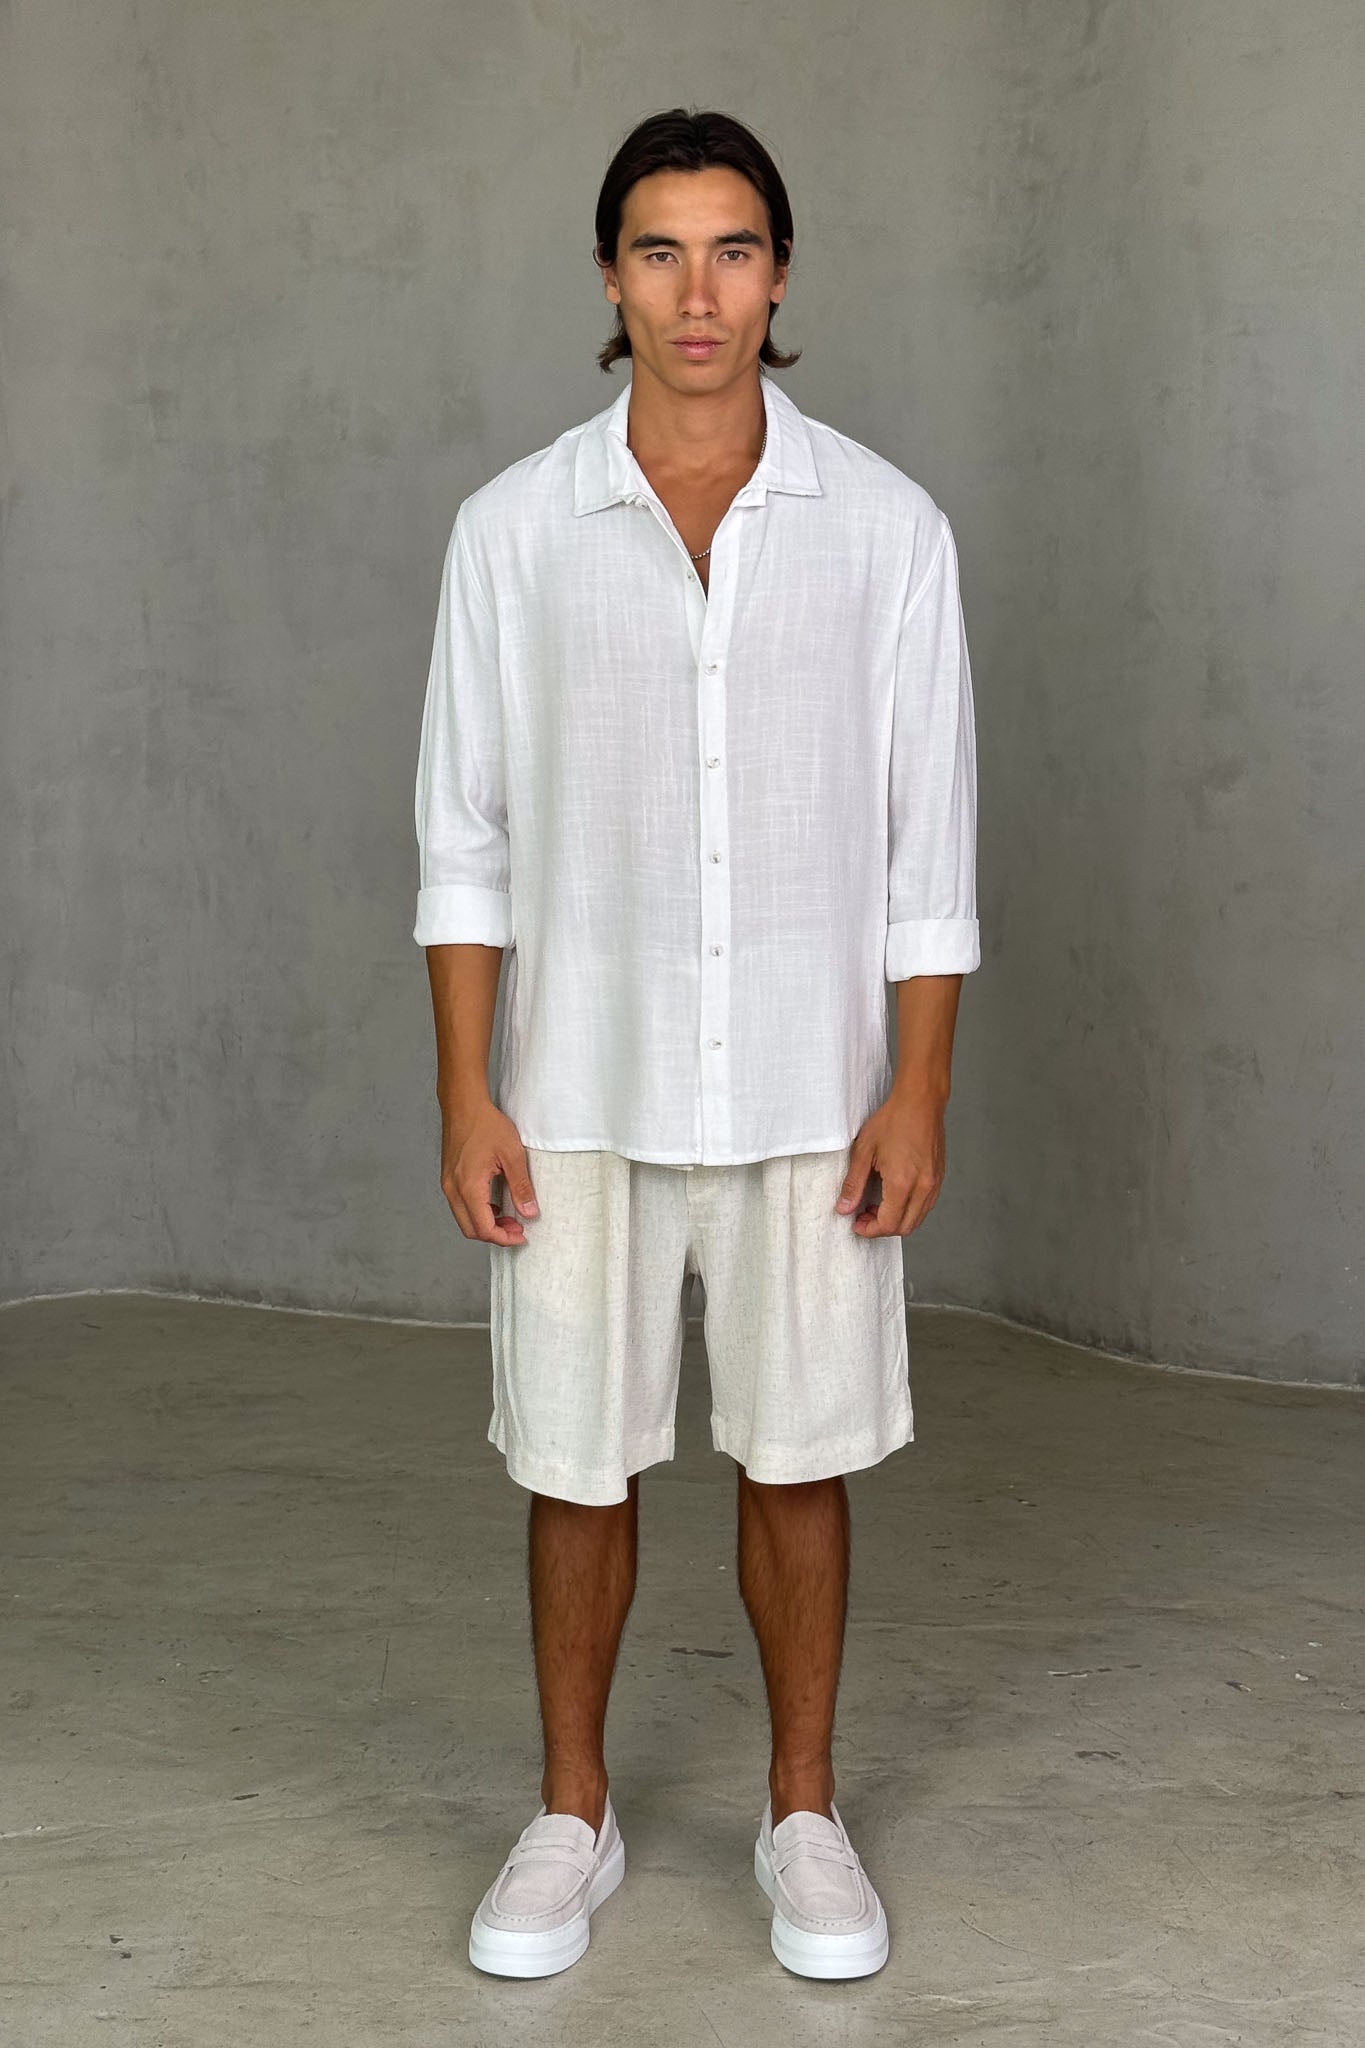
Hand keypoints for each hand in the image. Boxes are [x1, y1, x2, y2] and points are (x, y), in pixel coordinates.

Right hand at [440, 1100, 538, 1245]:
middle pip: (470, 1230)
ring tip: (509, 1218)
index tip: (521, 1235)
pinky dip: (477, 1212)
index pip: (483, 1228)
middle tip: (517, 1228)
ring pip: (464, 1219)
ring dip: (486, 1224)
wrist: (463, 1105)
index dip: (504, 1238)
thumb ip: (521, 1186)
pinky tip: (495, 1204)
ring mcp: (448, 1184)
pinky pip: (460, 1206)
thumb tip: (530, 1212)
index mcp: (469, 1186)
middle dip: (495, 1235)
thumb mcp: (512, 1154)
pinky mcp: (448, 1178)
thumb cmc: (485, 1125)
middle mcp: (453, 1189)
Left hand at [834, 1090, 945, 1237]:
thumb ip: (853, 1183)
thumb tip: (844, 1207)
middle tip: (864, 1215)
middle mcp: (922, 1187)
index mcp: (902, 1183)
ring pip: (917, 1219)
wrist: (920, 1102)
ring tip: (878, 1205)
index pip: (888, 1224)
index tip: (857, 1224)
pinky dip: (909, 1209)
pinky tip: (895, 1196)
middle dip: (882, 1228)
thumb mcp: (864, 1151)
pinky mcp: (939, 1177)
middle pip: (904, 1227)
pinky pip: (925, 1205)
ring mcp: (934, 1183)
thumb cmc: (894, 1120)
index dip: (870, 1229)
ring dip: (897, 1220)